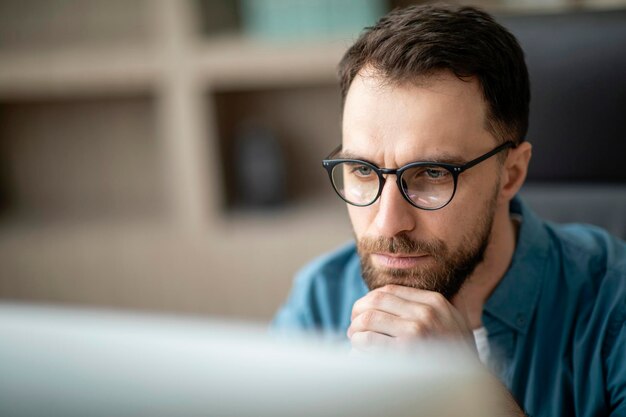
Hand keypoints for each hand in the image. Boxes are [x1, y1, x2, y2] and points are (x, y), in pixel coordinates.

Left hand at [347, 284, 475, 352]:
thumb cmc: (456, 354)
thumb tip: (385, 299)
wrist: (473, 384)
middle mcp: (426, 312)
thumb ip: (425, 308)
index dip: (370, 300)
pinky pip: (369, 340)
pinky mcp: (406, 351)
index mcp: (435, 301)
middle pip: (375, 300)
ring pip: (368, 318)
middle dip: (358, 312)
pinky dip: (359, 343)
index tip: (363, 311)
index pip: (389, 290)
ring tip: (355, 337)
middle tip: (354, 325)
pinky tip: (360, 348)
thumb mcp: (449, 321)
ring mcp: (416, 331)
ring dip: (356, 328)